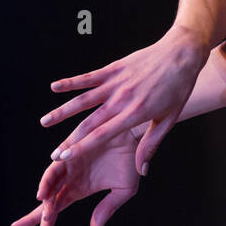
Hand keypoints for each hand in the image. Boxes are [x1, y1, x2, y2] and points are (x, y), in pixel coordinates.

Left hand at [11, 125, 140, 225]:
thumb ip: (108, 208)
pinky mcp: (71, 150)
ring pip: (49, 186)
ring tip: (45, 216)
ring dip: (45, 200)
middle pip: (48, 200)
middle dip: (39, 217)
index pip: (58, 206)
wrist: (138, 135)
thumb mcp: (124, 190)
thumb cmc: (132, 160)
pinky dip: (48, 181)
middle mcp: (70, 176)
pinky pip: (55, 167)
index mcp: (80, 188)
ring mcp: (69, 163)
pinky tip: (44, 194)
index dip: (46, 223)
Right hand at [40, 25, 206, 176]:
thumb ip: (151, 145)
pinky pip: (88, 77)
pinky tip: (54, 87)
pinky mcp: (113, 68)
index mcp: (135, 113)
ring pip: (83, 99)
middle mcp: (122, 99)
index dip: (81, 147)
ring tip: (44, 122)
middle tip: (52, 154)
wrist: (181, 54)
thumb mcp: (169, 119)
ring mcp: (116, 82)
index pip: (102, 135)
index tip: (64, 158)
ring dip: (62, 111)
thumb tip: (141, 171)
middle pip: (89, 122)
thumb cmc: (178, 89)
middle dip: (69, 139)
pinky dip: (71, 82)